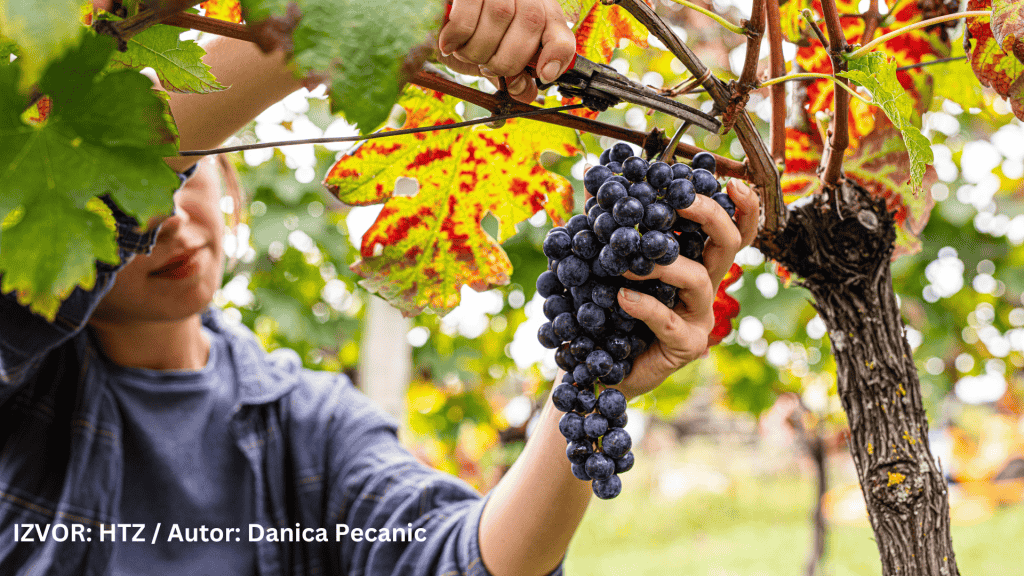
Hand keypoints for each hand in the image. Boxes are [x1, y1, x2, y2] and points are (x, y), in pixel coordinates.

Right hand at [437, 0, 575, 103]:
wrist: (434, 11)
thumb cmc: (468, 32)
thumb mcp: (494, 54)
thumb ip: (512, 73)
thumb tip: (525, 93)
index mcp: (538, 11)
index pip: (560, 31)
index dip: (558, 54)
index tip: (545, 74)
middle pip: (531, 23)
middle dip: (506, 59)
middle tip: (486, 65)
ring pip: (501, 16)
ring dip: (479, 49)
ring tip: (465, 51)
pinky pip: (467, 16)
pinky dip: (458, 36)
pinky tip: (450, 43)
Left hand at [613, 179, 759, 399]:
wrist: (603, 361)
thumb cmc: (611, 307)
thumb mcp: (608, 258)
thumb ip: (609, 220)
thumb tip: (592, 173)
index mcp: (696, 260)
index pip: (731, 230)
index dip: (742, 208)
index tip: (732, 184)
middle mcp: (706, 286)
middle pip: (728, 244)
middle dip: (710, 216)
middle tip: (681, 202)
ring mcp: (700, 317)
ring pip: (697, 279)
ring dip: (662, 264)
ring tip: (624, 261)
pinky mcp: (687, 345)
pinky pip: (669, 322)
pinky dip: (645, 306)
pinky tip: (622, 297)